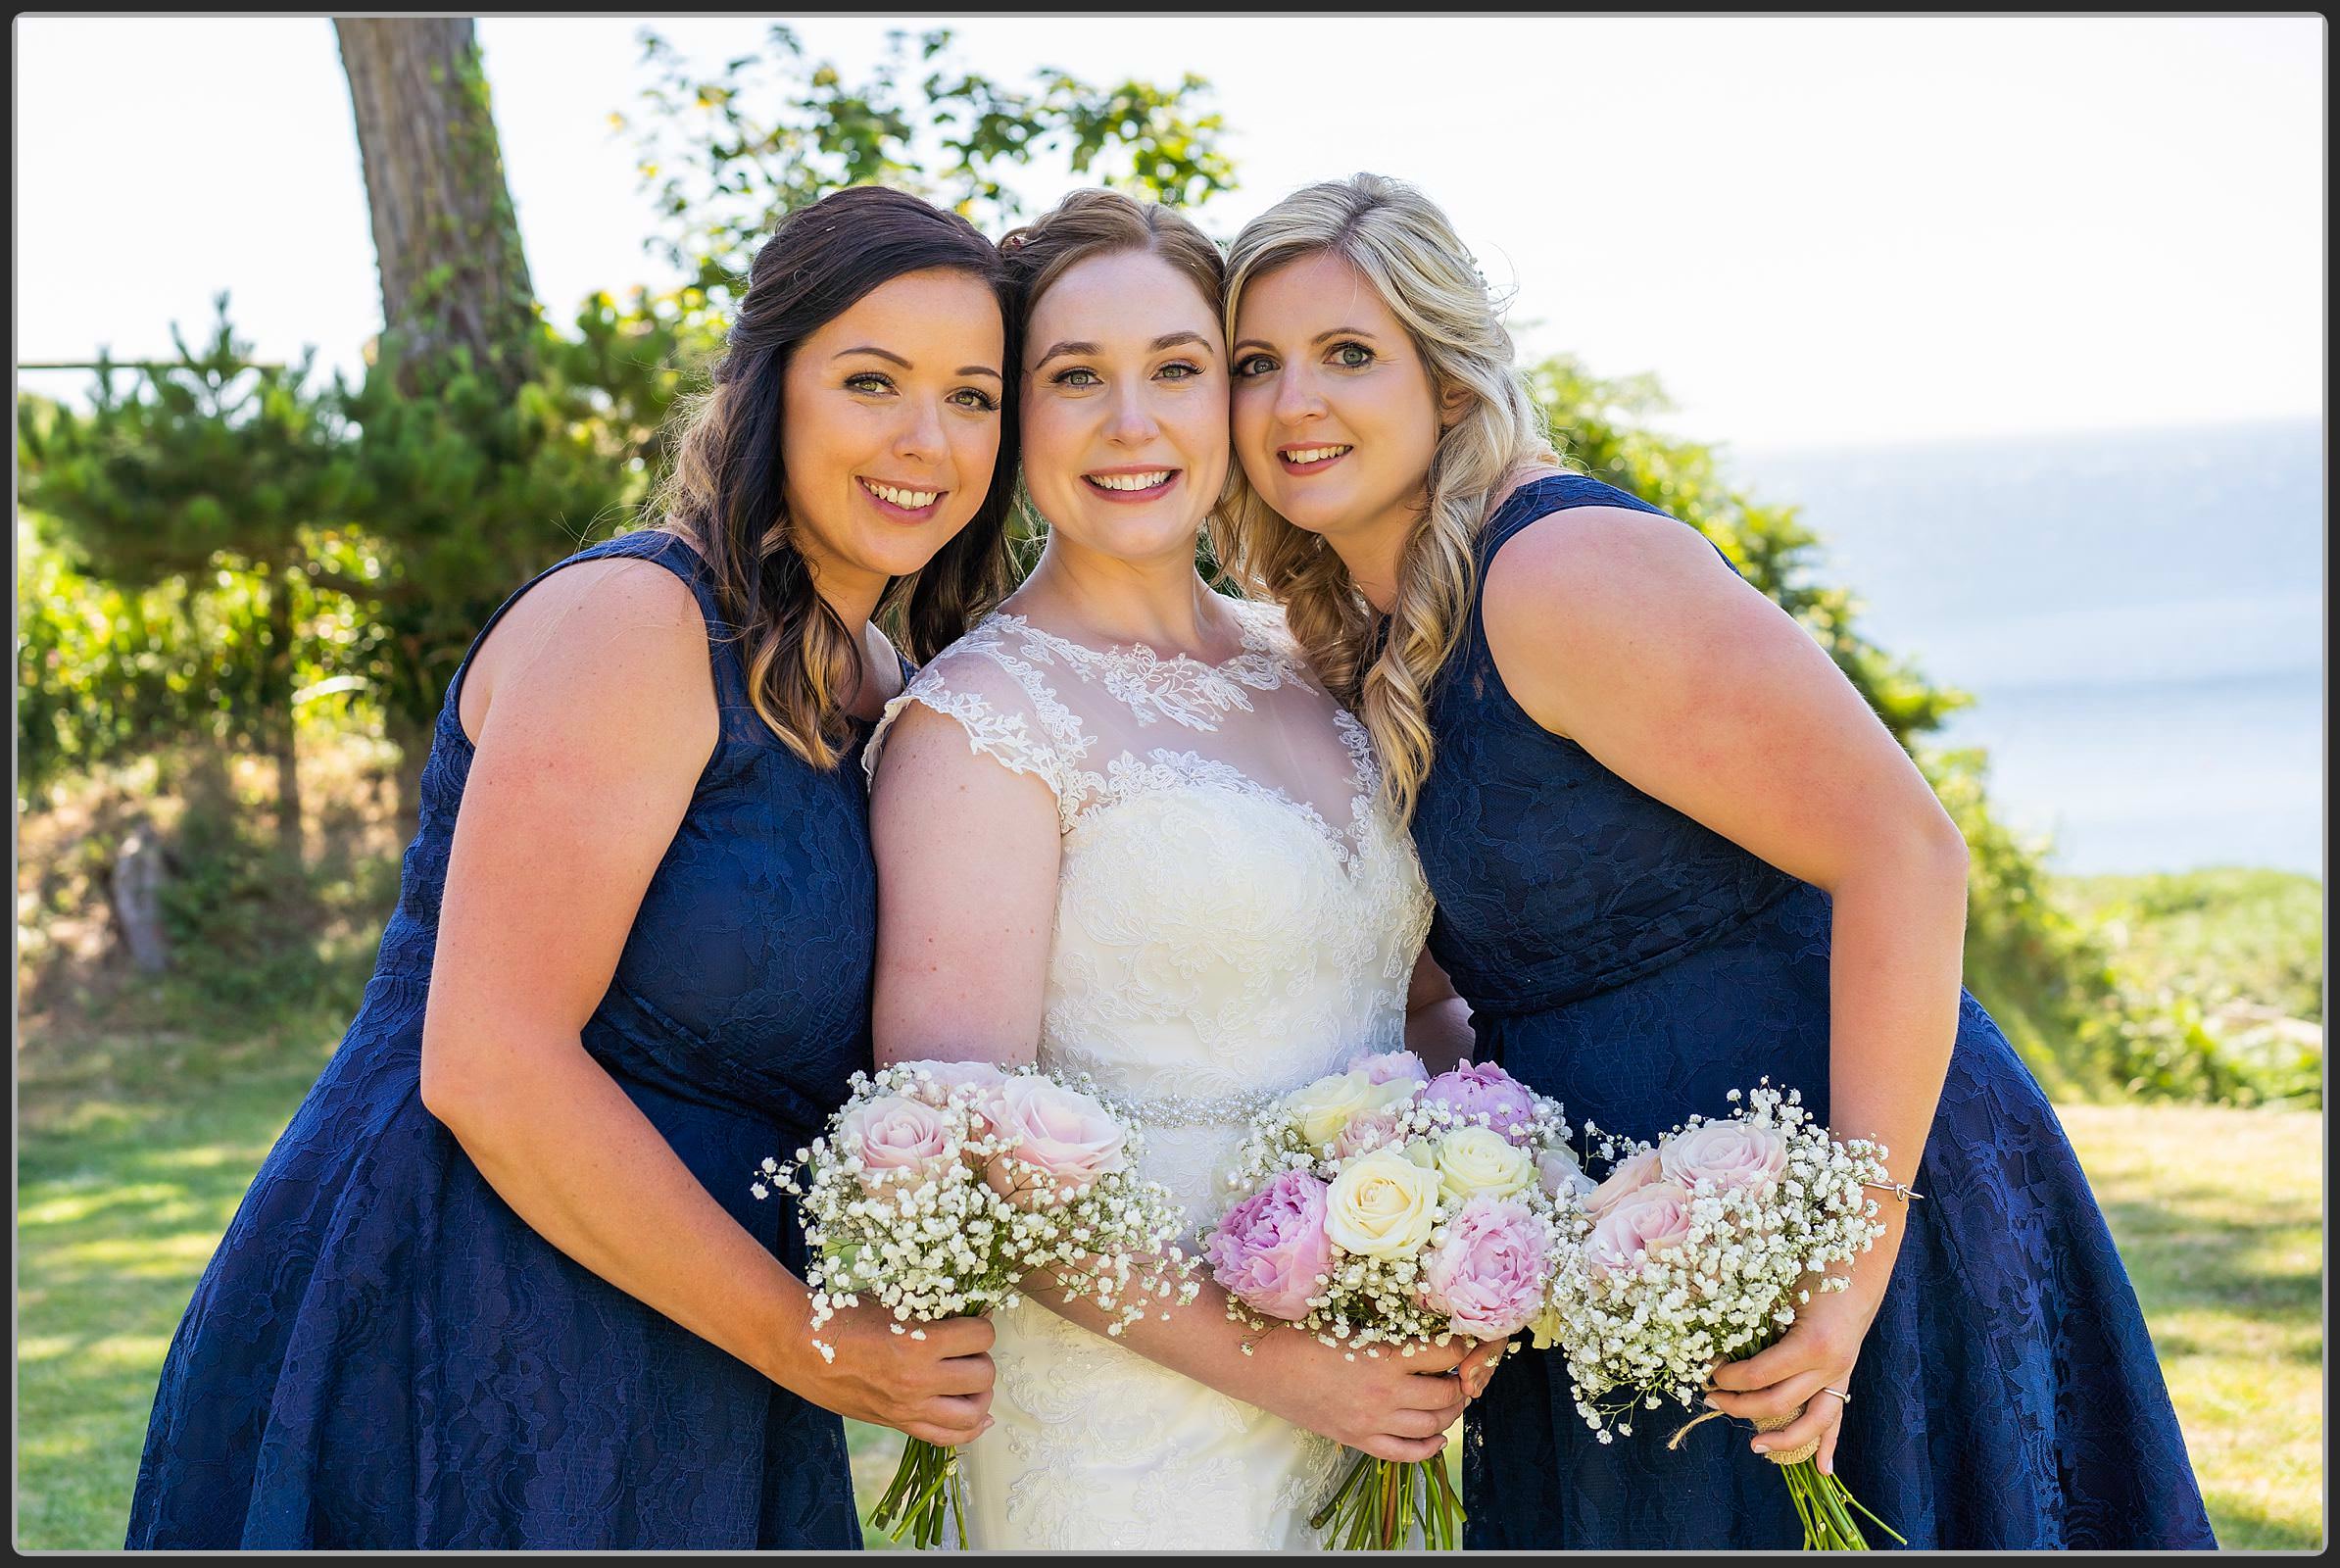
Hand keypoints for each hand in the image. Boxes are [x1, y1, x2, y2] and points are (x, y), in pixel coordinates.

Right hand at [800, 1302, 995, 1446]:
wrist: (801, 1346)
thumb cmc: (844, 1316)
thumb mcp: (893, 1301)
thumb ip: (933, 1307)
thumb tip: (974, 1310)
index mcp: (918, 1344)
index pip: (980, 1337)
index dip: (982, 1325)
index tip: (975, 1320)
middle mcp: (917, 1382)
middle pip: (982, 1375)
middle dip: (982, 1357)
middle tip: (969, 1348)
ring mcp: (908, 1408)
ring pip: (972, 1414)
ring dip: (981, 1394)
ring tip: (973, 1379)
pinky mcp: (897, 1423)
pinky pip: (947, 1438)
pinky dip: (970, 1429)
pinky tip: (980, 1415)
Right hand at [1258, 1330, 1508, 1463]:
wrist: (1263, 1364)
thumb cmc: (1303, 1332)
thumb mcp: (1352, 1322)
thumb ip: (1388, 1329)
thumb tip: (1424, 1325)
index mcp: (1386, 1357)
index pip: (1447, 1355)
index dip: (1463, 1348)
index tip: (1464, 1341)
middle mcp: (1386, 1394)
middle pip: (1447, 1395)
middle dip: (1461, 1384)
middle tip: (1460, 1373)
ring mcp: (1373, 1422)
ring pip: (1433, 1426)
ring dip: (1450, 1413)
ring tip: (1451, 1400)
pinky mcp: (1358, 1441)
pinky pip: (1405, 1453)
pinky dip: (1428, 1448)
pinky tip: (1436, 1437)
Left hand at [1703, 1277, 1875, 1474]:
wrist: (1861, 1265)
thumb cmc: (1815, 1265)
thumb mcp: (1778, 1283)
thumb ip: (1747, 1306)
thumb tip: (1707, 1322)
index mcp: (1810, 1344)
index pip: (1758, 1375)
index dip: (1727, 1377)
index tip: (1707, 1370)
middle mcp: (1829, 1366)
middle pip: (1777, 1403)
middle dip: (1738, 1405)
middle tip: (1711, 1399)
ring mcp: (1840, 1375)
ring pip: (1811, 1422)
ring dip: (1781, 1438)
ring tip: (1754, 1447)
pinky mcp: (1844, 1378)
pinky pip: (1837, 1418)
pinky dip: (1829, 1444)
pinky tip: (1823, 1469)